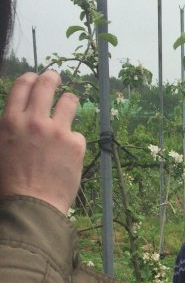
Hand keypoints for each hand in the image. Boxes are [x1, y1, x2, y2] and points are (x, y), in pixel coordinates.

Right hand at [0, 70, 85, 214]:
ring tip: (69, 102)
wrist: (31, 206)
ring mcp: (57, 131)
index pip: (22, 86)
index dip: (30, 79)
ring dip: (69, 100)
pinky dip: (73, 141)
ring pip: (69, 101)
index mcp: (10, 121)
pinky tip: (68, 152)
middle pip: (46, 85)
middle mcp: (34, 120)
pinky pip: (77, 134)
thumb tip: (16, 120)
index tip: (34, 78)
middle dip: (51, 77)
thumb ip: (9, 128)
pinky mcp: (75, 145)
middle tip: (54, 77)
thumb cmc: (9, 183)